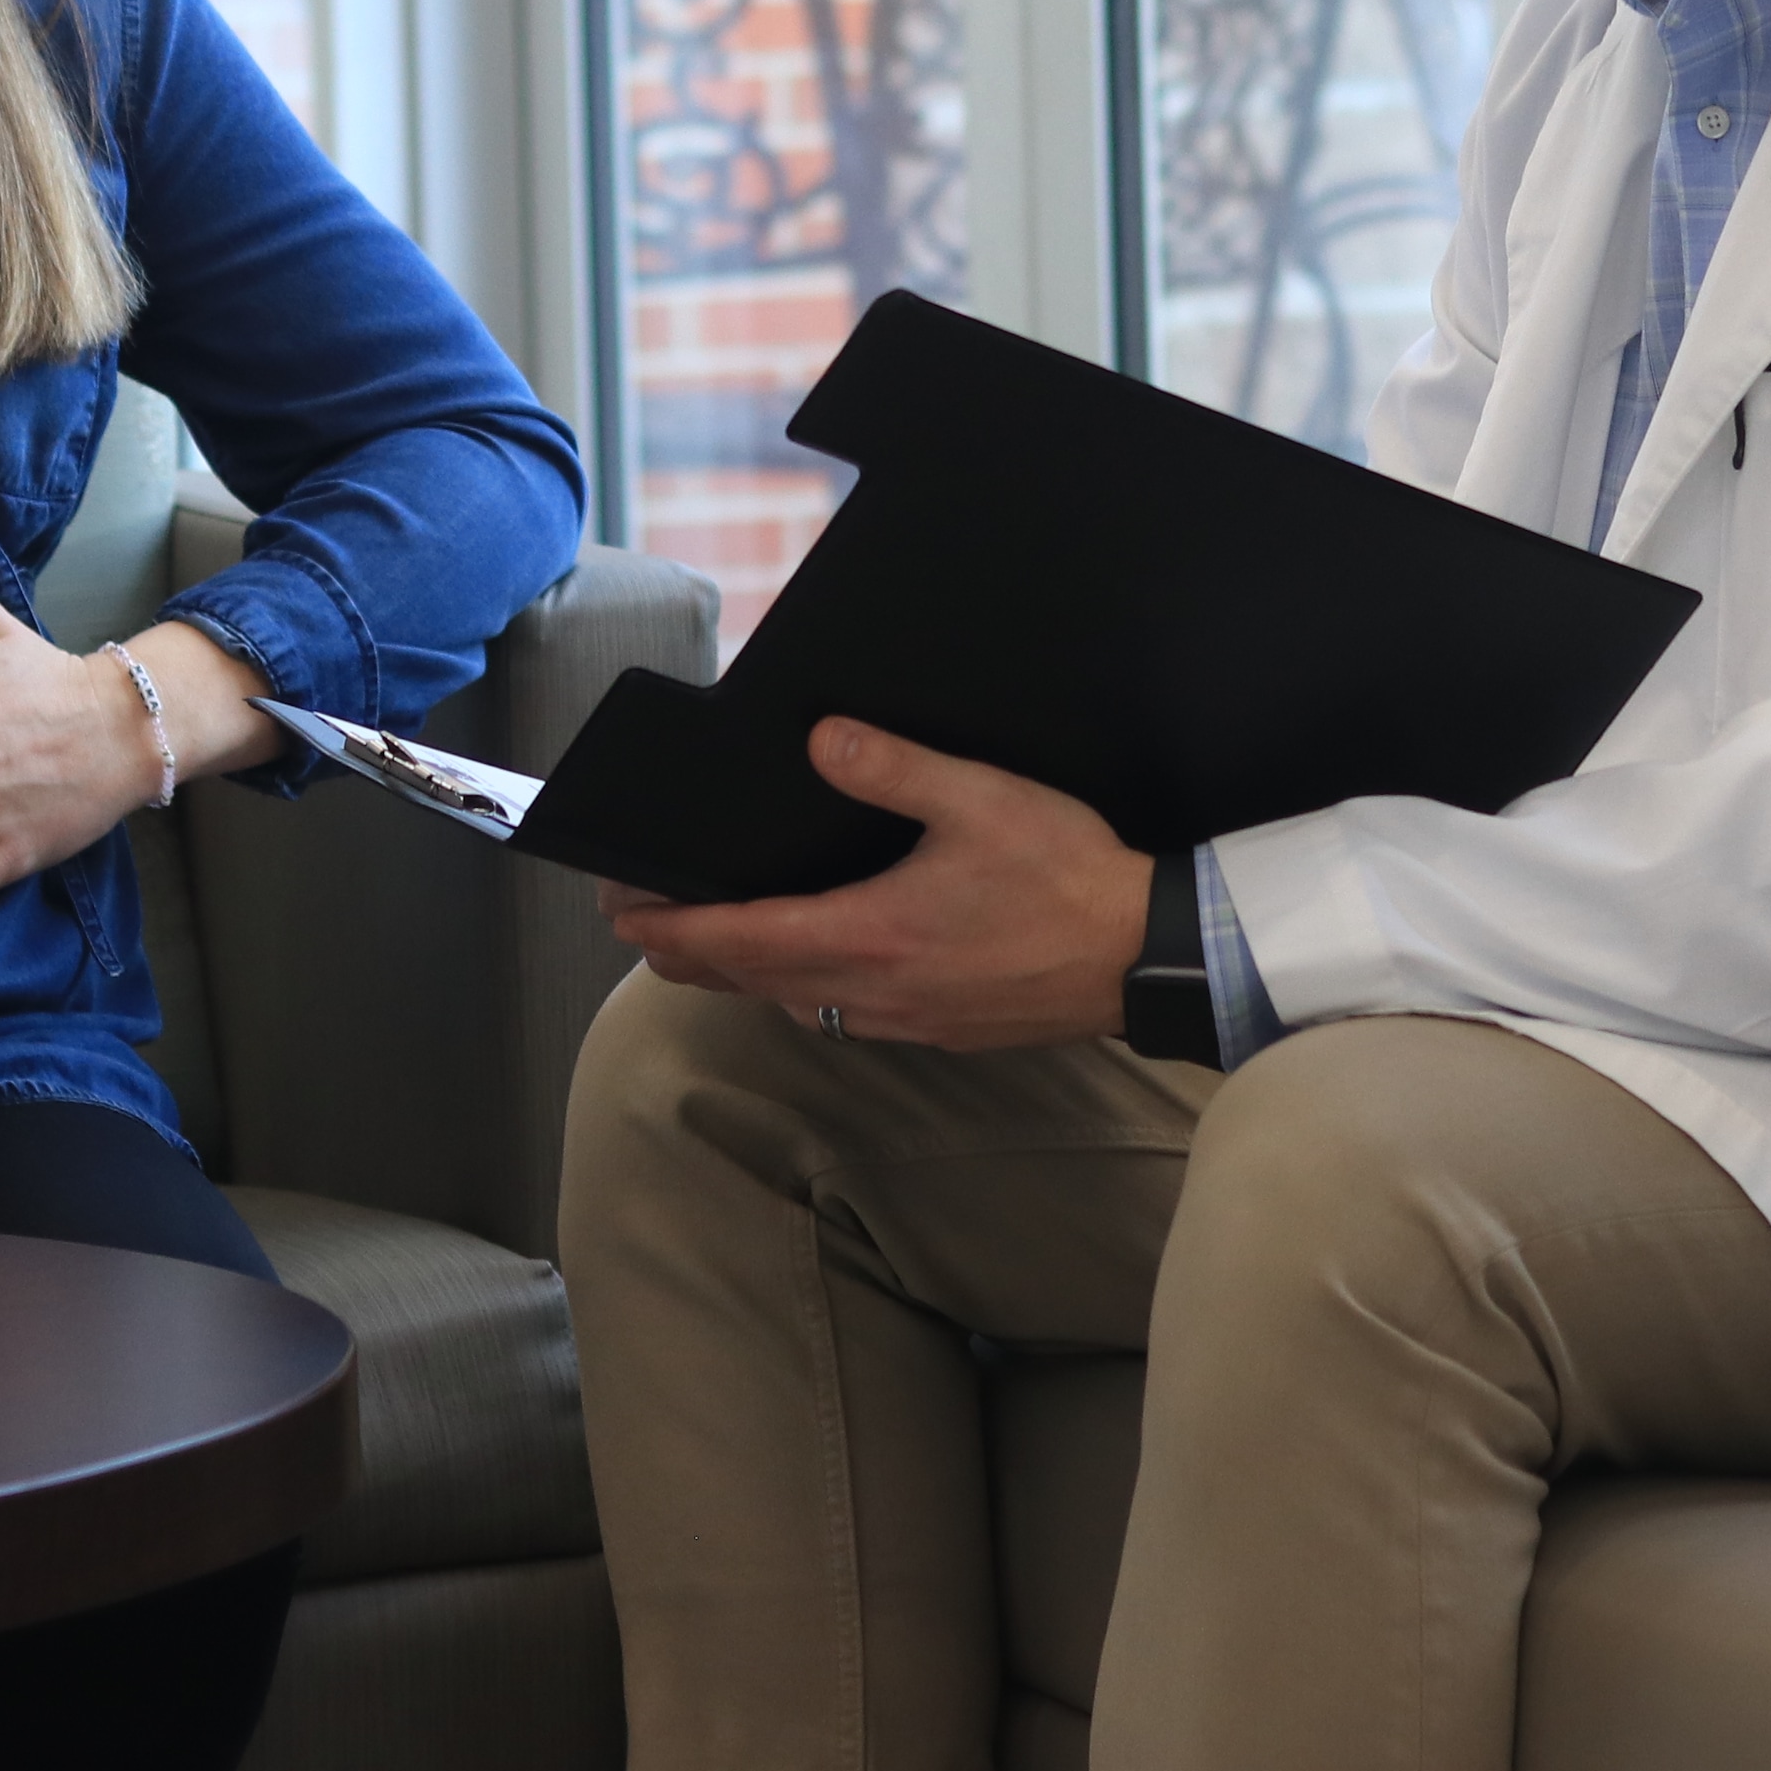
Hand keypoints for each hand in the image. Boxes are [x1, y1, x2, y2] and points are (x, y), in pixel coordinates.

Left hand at [600, 720, 1149, 1051]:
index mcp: (870, 934)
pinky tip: (809, 970)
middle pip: (751, 979)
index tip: (626, 909)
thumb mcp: (983, 800)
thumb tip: (821, 741)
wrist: (1144, 956)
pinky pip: (841, 1016)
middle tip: (641, 926)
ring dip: (742, 975)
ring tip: (707, 946)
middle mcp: (874, 991)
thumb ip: (894, 767)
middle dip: (689, 951)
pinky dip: (799, 991)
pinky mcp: (939, 1030)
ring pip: (794, 1004)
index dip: (676, 923)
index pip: (742, 935)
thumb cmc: (1069, 878)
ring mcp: (905, 1020)